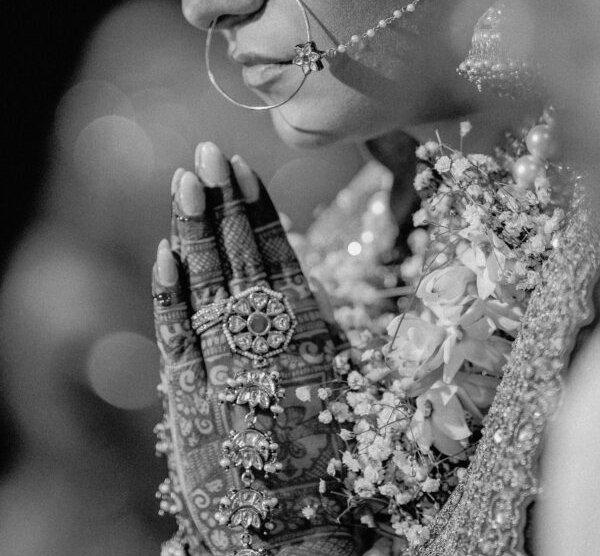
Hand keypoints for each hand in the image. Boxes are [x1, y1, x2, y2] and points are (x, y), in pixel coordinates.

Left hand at [152, 142, 354, 555]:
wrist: (298, 543)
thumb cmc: (344, 472)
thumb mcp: (365, 399)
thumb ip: (355, 340)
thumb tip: (363, 288)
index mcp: (310, 344)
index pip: (280, 260)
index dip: (260, 212)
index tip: (246, 168)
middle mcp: (265, 350)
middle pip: (238, 262)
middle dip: (222, 205)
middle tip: (207, 154)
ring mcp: (225, 373)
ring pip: (207, 289)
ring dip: (195, 232)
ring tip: (186, 180)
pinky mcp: (192, 402)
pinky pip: (177, 339)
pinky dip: (169, 297)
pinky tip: (164, 254)